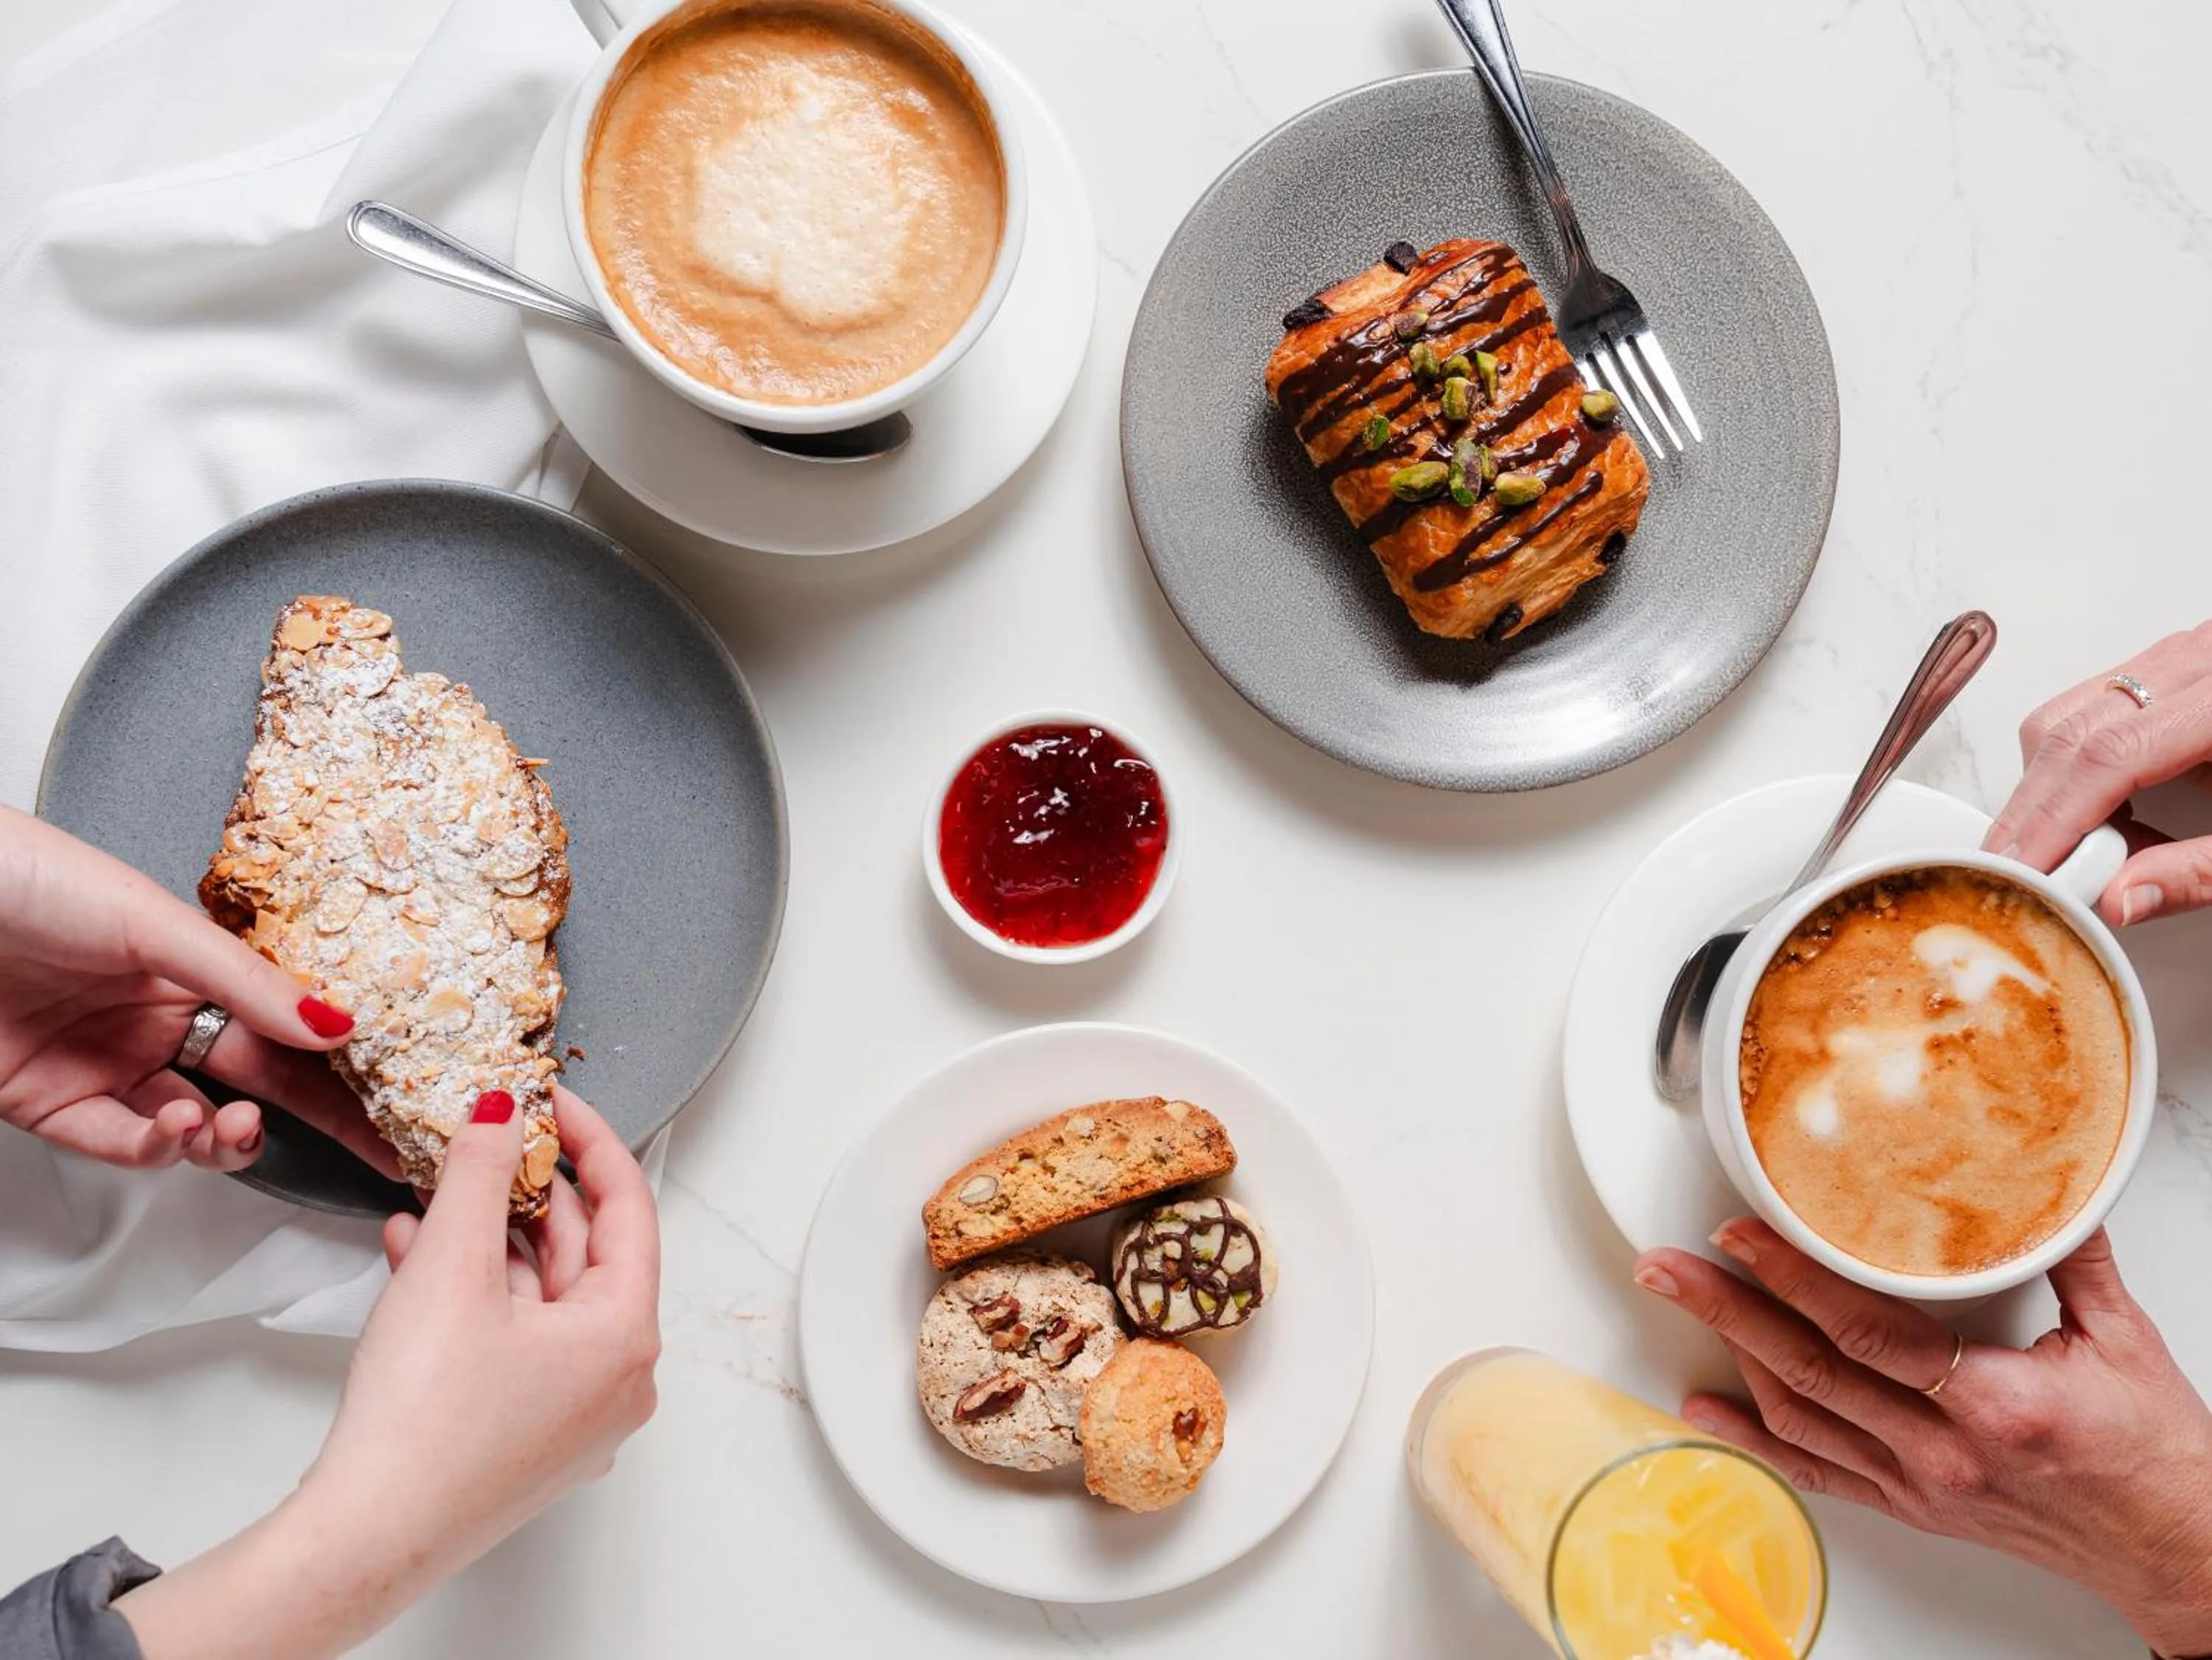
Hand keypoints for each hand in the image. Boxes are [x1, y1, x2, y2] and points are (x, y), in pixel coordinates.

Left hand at [0, 805, 393, 1173]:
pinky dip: (153, 1148)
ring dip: (222, 1138)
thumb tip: (336, 1023)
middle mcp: (155, 1021)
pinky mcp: (50, 1105)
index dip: (344, 1066)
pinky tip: (169, 1128)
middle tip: (365, 1141)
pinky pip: (119, 1145)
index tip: (398, 1100)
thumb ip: (247, 981)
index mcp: (192, 970)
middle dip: (316, 1119)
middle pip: (257, 1084)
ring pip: (192, 1129)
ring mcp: (106, 1065)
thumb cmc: (29, 879)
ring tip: (223, 1125)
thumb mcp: (155, 922)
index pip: (286, 1028)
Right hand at [116, 1087, 660, 1659]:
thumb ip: (481, 1176)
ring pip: (541, 1299)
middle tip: (489, 1142)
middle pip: (585, 1255)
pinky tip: (415, 1257)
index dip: (591, 1141)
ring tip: (435, 1195)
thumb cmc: (421, 1427)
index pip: (629, 1208)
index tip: (555, 1103)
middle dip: (526, 1194)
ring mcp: (573, 1417)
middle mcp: (615, 1382)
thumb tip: (500, 1117)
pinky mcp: (524, 1438)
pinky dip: (473, 1297)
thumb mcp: (452, 1267)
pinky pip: (513, 1342)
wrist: (365, 1536)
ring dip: (486, 1242)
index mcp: (626, 1338)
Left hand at [1635, 1220, 2211, 1655]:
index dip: (1791, 1279)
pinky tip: (1708, 1406)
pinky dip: (1755, 1437)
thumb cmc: (2156, 1451)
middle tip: (1666, 1265)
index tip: (1738, 1233)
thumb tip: (2045, 1173)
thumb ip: (2070, 1252)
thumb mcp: (2121, 1337)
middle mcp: (1944, 1450)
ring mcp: (1921, 1485)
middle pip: (1809, 1369)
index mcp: (1995, 1402)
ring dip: (1730, 1356)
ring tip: (1678, 1303)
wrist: (2176, 1545)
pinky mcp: (1913, 1507)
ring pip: (1800, 1416)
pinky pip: (1818, 1471)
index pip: (1865, 1330)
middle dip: (1725, 1308)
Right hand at [1984, 622, 2211, 926]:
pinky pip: (2088, 711)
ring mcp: (2180, 658)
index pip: (2106, 757)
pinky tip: (2114, 819)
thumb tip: (2117, 900)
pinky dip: (2077, 771)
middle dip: (2036, 813)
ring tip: (2090, 855)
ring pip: (2066, 718)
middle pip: (2070, 732)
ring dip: (2053, 791)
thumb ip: (2201, 872)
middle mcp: (2198, 661)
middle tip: (2026, 877)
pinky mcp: (2168, 670)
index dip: (2052, 822)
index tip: (2024, 874)